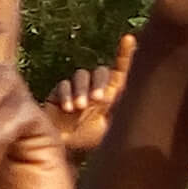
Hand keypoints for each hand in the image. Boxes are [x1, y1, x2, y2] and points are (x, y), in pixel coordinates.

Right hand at [40, 34, 132, 155]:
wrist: (62, 150)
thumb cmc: (88, 140)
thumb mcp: (108, 128)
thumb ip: (117, 111)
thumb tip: (123, 95)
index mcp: (110, 94)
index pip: (120, 71)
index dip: (125, 54)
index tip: (129, 39)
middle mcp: (93, 88)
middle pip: (99, 72)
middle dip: (99, 83)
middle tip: (98, 100)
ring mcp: (75, 90)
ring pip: (81, 76)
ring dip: (81, 90)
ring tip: (79, 107)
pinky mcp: (58, 94)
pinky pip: (63, 85)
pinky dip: (66, 95)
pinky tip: (67, 109)